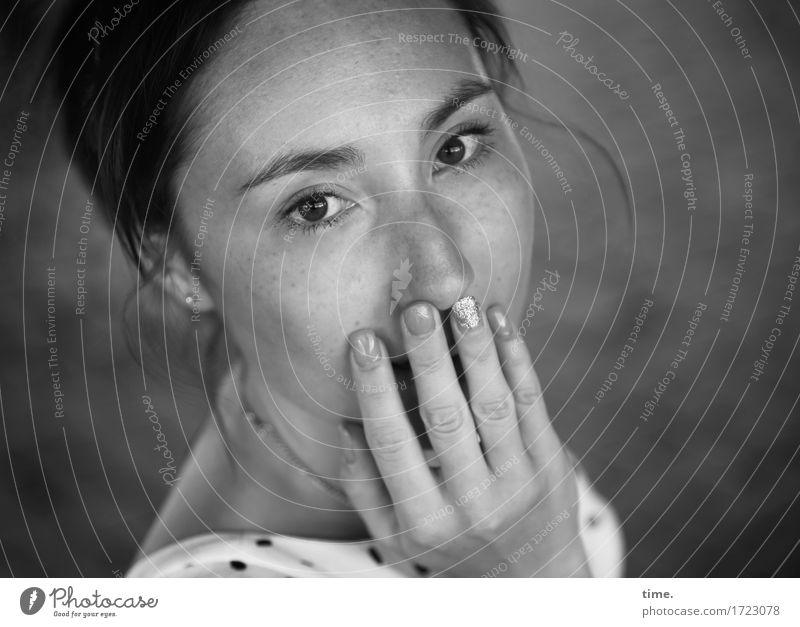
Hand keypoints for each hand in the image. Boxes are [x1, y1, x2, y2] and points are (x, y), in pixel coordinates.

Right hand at [337, 298, 590, 576]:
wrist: (530, 581)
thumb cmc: (449, 551)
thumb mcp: (396, 537)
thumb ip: (364, 486)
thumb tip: (345, 422)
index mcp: (425, 520)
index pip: (393, 444)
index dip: (375, 389)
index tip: (361, 340)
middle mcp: (473, 503)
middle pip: (447, 418)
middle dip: (430, 359)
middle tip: (414, 309)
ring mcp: (519, 483)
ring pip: (495, 405)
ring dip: (477, 350)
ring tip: (461, 303)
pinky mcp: (552, 465)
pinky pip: (534, 404)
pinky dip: (518, 359)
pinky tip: (501, 322)